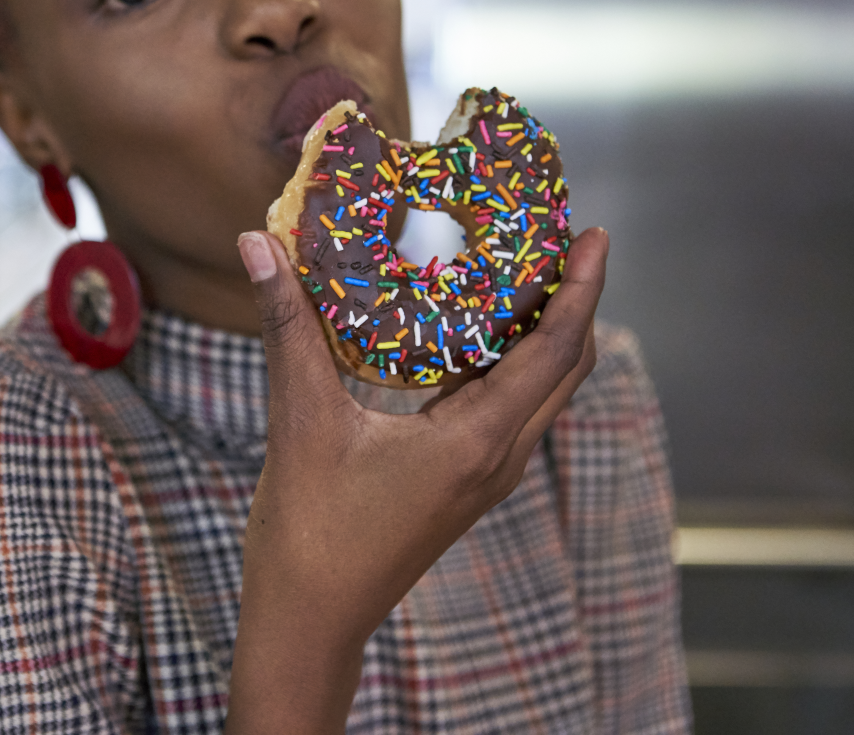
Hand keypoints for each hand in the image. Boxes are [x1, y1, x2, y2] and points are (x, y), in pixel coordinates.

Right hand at [223, 228, 607, 734]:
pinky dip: (509, 364)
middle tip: (561, 239)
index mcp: (476, 440)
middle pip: (565, 367)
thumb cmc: (310, 531)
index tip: (595, 234)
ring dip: (546, 332)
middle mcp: (497, 457)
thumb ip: (287, 327)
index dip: (581, 288)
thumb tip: (257, 242)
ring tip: (524, 273)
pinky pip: (508, 410)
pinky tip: (470, 333)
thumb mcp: (300, 418)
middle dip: (574, 301)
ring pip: (541, 391)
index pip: (555, 349)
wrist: (310, 618)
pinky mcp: (464, 483)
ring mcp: (485, 475)